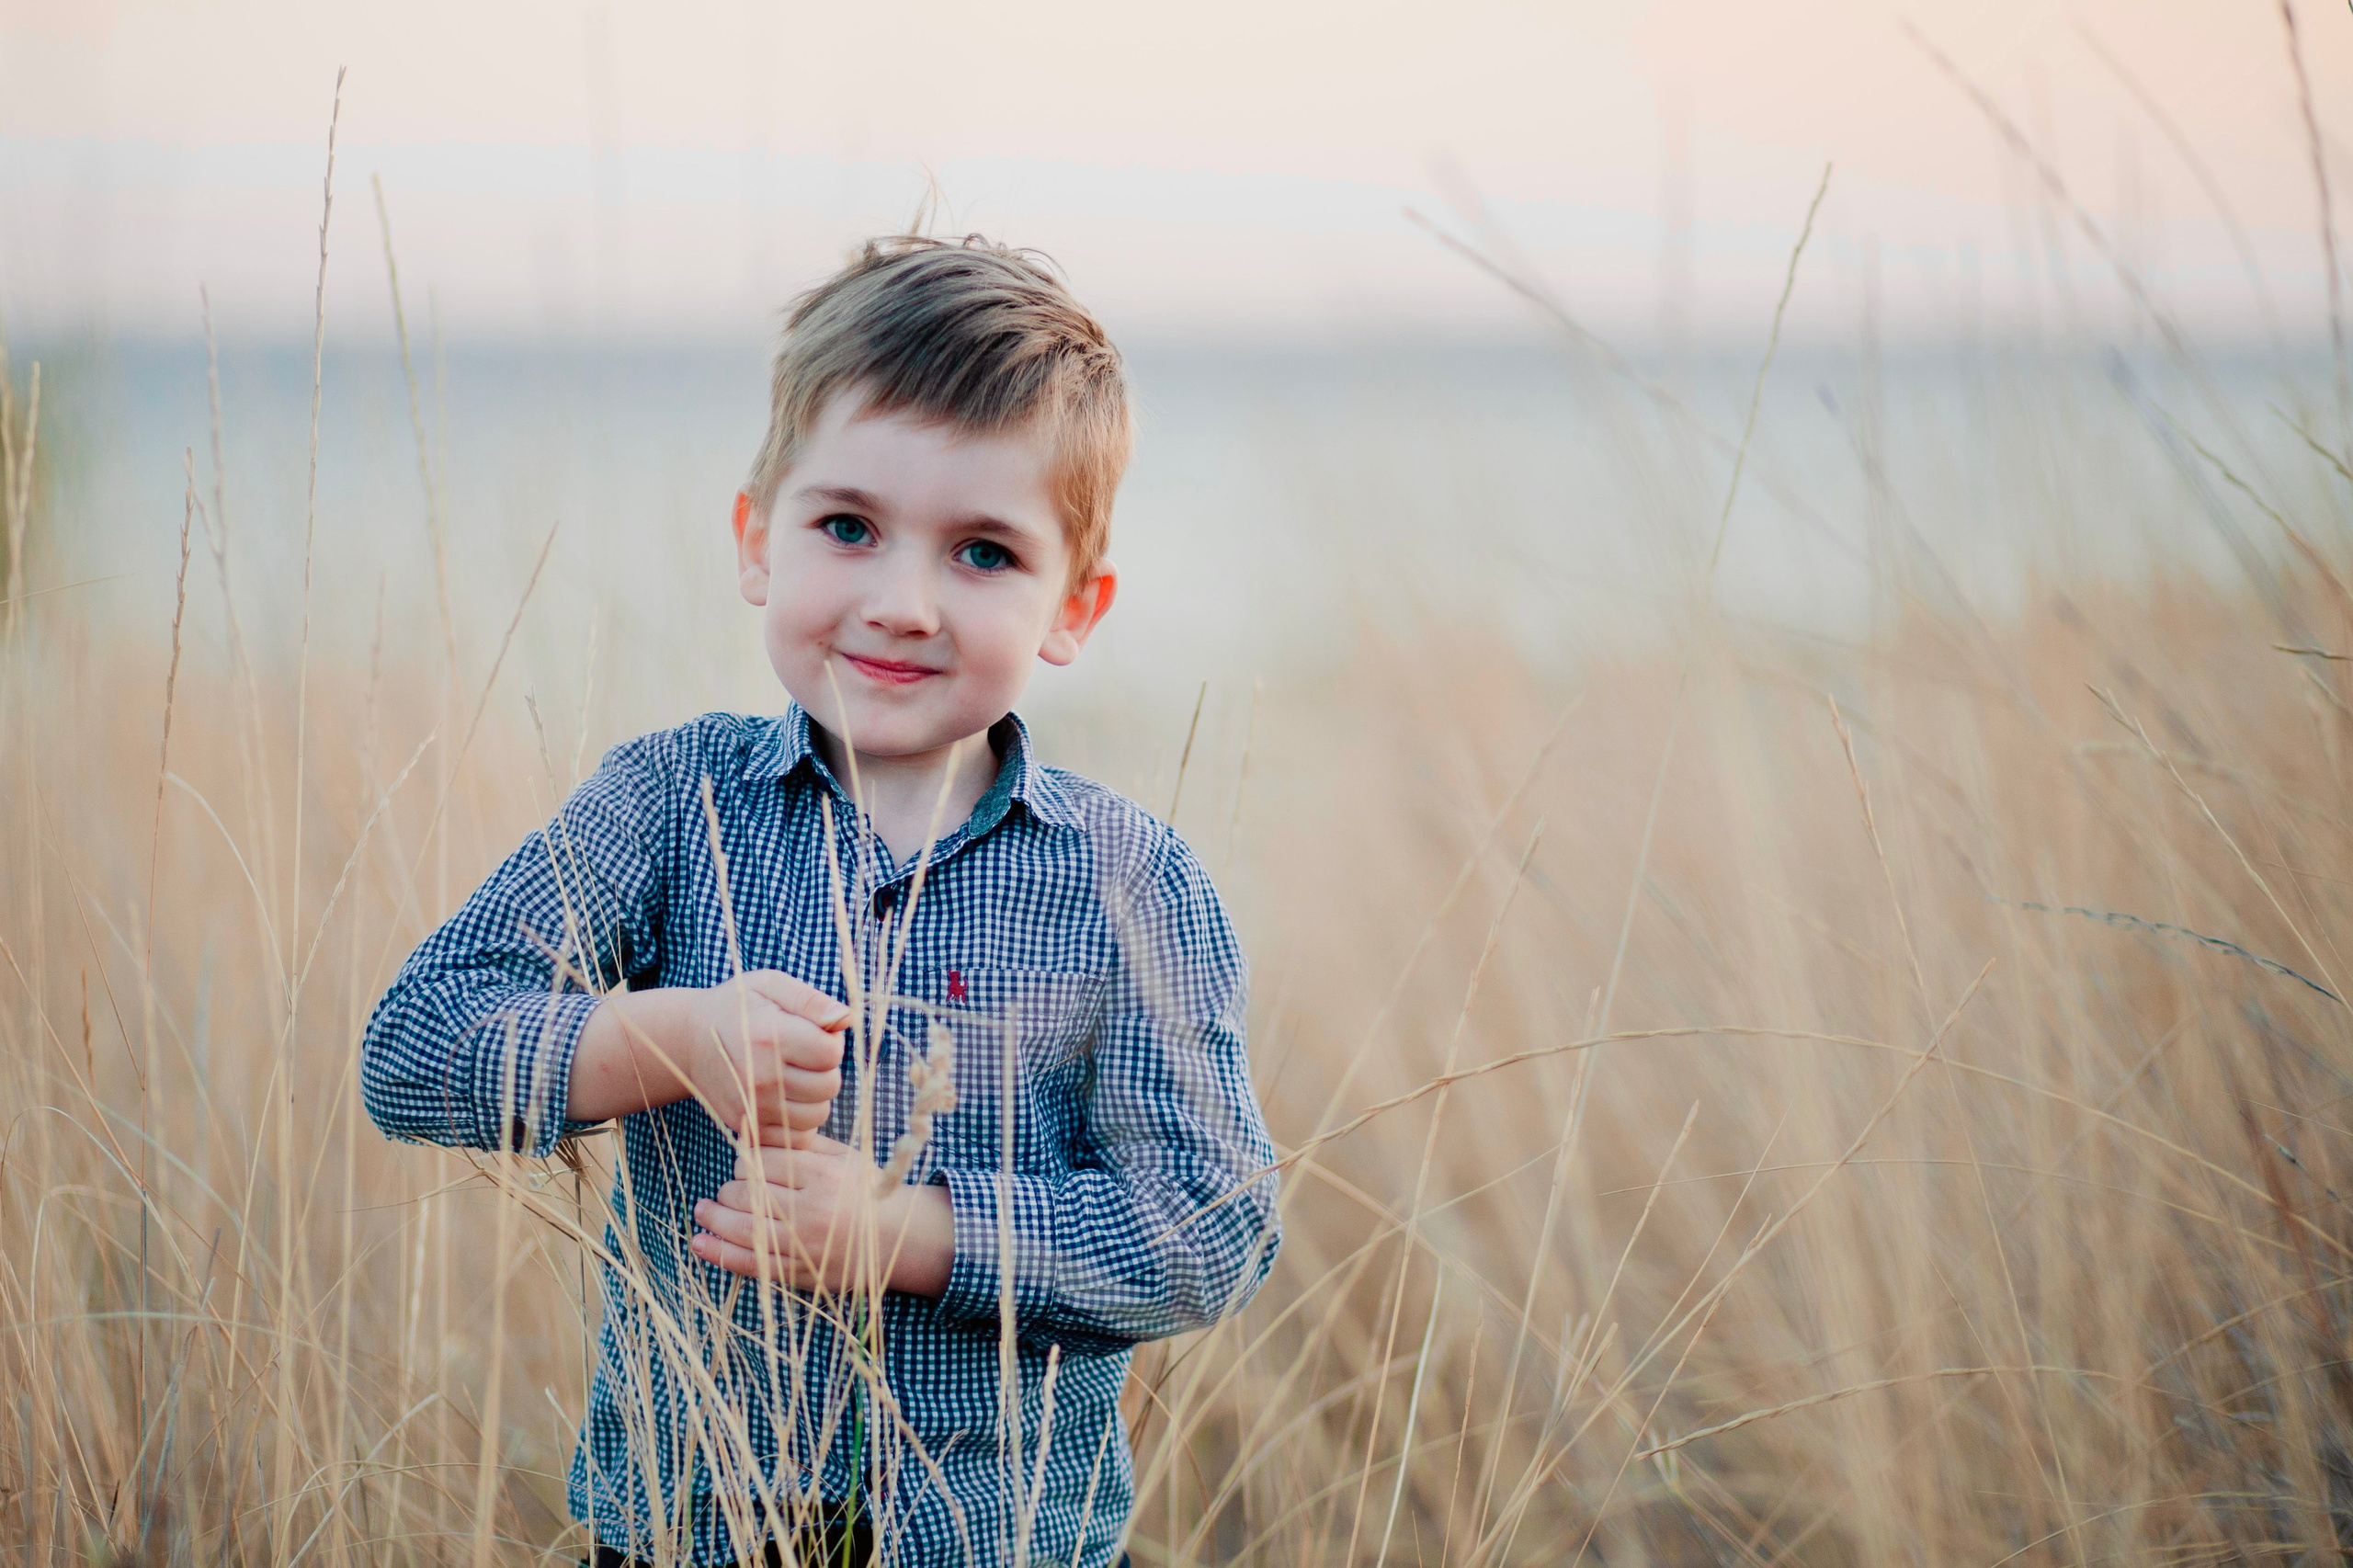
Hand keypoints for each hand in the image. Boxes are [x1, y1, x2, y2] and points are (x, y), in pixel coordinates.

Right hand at [682, 972, 850, 1141]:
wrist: (687, 1042)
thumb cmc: (736, 1007)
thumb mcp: (770, 985)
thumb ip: (811, 1000)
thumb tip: (847, 1018)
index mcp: (769, 1037)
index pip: (831, 1053)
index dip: (830, 1040)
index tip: (813, 1032)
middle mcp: (760, 1076)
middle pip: (829, 1086)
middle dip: (825, 1069)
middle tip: (804, 1054)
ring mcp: (752, 1106)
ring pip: (818, 1114)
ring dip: (815, 1096)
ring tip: (794, 1075)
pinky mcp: (747, 1127)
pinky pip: (798, 1137)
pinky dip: (800, 1121)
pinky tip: (786, 1098)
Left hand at [689, 1134, 954, 1296]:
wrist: (895, 1240)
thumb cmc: (866, 1192)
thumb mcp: (844, 1157)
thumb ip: (802, 1145)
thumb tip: (752, 1135)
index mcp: (823, 1177)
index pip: (762, 1163)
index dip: (745, 1161)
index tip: (746, 1163)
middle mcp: (810, 1211)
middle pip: (746, 1194)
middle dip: (730, 1188)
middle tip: (731, 1187)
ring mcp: (802, 1247)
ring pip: (741, 1229)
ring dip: (714, 1217)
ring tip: (702, 1209)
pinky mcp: (797, 1275)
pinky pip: (749, 1264)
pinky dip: (719, 1253)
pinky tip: (701, 1242)